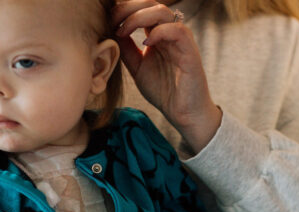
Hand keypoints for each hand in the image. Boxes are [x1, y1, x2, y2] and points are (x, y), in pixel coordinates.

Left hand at [113, 1, 221, 152]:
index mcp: (158, 35)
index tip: (108, 20)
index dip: (123, 9)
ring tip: (124, 31)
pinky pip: (177, 30)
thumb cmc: (164, 91)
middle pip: (151, 4)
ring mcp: (181, 41)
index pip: (142, 9)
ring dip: (139, 17)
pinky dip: (159, 32)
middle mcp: (170, 33)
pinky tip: (146, 44)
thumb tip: (111, 30)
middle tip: (113, 20)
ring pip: (163, 12)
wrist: (184, 114)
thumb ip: (126, 49)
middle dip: (128, 8)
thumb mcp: (137, 67)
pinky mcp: (190, 52)